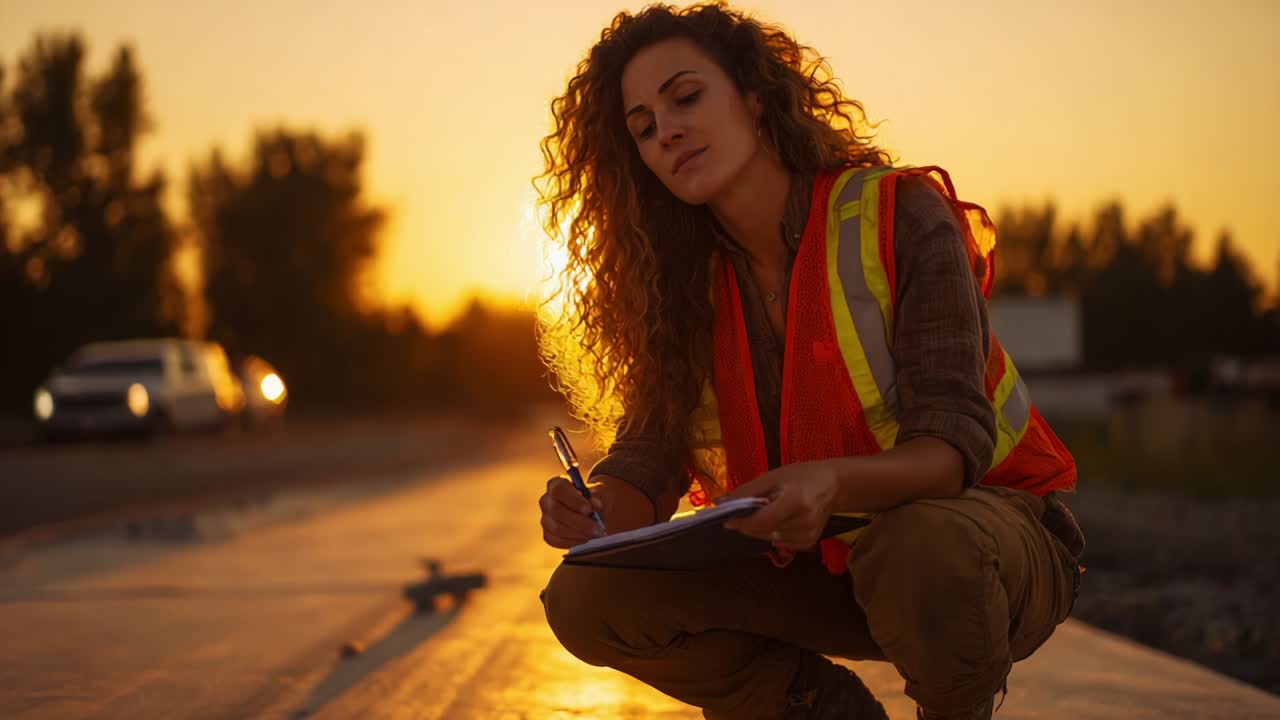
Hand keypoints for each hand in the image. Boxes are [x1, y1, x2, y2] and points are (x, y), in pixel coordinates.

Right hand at [539, 474, 654, 548]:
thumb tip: (597, 504)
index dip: (572, 499)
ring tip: (597, 536)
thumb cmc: (602, 499)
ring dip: (577, 534)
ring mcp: (546, 518)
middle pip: (554, 511)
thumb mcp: (606, 494)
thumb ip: (601, 496)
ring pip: (555, 528)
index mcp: (557, 485)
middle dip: (578, 522)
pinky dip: (571, 542)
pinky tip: (586, 540)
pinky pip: (555, 540)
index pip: (557, 488)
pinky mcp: (549, 534)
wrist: (600, 512)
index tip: (590, 507)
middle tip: (599, 529)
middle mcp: (547, 500)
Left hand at [721, 461, 839, 549]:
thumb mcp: (773, 476)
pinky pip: (781, 543)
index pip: (760, 522)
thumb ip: (747, 492)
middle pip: (763, 532)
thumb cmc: (802, 476)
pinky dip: (774, 533)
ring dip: (761, 528)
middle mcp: (803, 522)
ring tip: (770, 511)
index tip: (728, 518)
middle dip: (748, 524)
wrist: (835, 485)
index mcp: (794, 502)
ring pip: (769, 539)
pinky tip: (782, 520)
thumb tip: (720, 503)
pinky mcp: (810, 542)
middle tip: (746, 511)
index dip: (741, 523)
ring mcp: (808, 535)